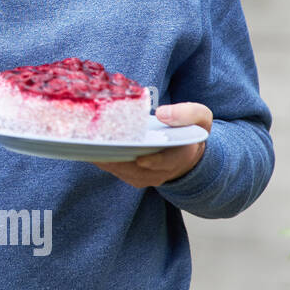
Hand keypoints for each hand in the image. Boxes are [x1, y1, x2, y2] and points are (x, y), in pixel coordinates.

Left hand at [91, 102, 211, 188]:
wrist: (185, 148)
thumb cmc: (190, 129)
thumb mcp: (200, 117)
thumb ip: (188, 113)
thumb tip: (163, 114)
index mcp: (181, 156)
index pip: (168, 162)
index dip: (155, 162)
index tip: (142, 159)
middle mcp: (161, 171)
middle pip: (137, 170)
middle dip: (120, 159)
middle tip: (101, 147)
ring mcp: (145, 175)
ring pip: (122, 171)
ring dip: (106, 159)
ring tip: (90, 145)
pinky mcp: (131, 174)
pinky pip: (115, 169)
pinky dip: (102, 159)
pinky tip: (89, 146)